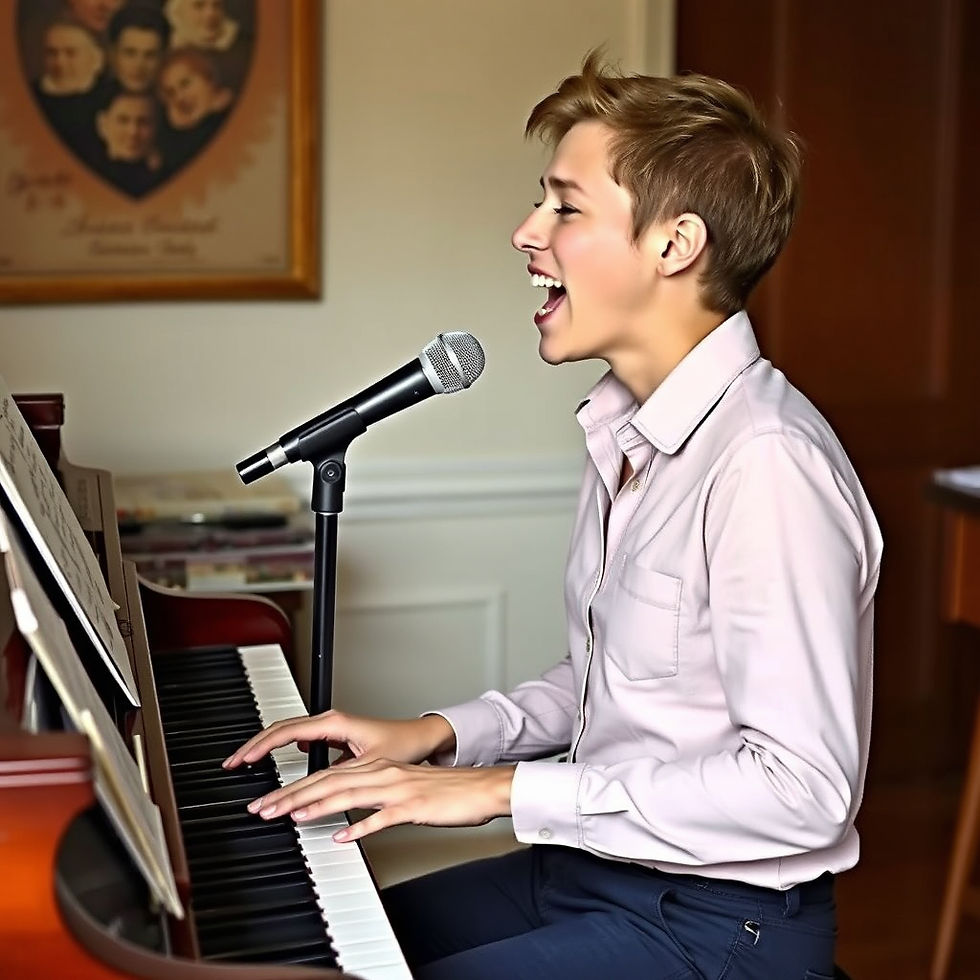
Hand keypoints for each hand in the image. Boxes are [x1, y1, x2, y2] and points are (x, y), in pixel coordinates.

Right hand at [222, 710, 454, 769]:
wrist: (421, 738)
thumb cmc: (401, 746)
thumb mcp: (368, 766)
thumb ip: (339, 776)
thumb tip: (310, 788)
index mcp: (333, 723)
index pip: (285, 731)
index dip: (259, 747)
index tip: (240, 761)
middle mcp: (330, 721)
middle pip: (280, 729)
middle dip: (254, 747)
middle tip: (232, 765)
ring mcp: (331, 726)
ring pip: (289, 733)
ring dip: (266, 747)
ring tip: (248, 763)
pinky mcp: (335, 735)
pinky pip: (301, 737)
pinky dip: (283, 747)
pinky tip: (279, 760)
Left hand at [246, 758, 515, 841]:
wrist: (480, 787)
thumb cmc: (443, 791)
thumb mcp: (400, 788)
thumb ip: (371, 796)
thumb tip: (342, 812)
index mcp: (378, 767)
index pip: (326, 775)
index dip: (294, 787)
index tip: (270, 800)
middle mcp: (382, 773)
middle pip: (328, 782)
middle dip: (291, 795)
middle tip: (263, 808)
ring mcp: (397, 788)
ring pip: (347, 794)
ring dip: (314, 806)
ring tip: (289, 817)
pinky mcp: (413, 805)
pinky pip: (382, 817)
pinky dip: (360, 826)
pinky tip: (342, 837)